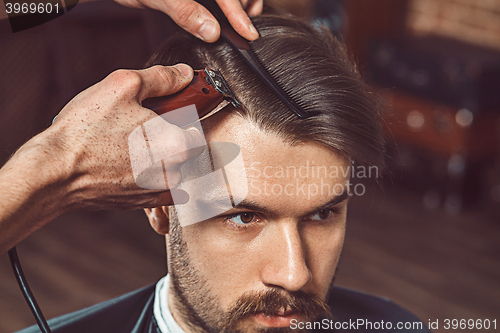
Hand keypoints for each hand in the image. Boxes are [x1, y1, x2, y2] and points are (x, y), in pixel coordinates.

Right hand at [49, 64, 205, 210]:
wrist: (55, 171)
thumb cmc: (86, 129)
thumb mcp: (123, 86)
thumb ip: (161, 79)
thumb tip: (185, 74)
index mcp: (175, 144)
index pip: (196, 131)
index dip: (182, 120)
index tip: (166, 116)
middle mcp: (172, 172)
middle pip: (183, 152)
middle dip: (168, 139)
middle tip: (140, 128)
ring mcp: (156, 192)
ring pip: (170, 171)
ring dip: (158, 160)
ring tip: (128, 147)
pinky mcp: (140, 204)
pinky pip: (157, 192)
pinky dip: (149, 180)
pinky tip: (128, 167)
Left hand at [114, 0, 262, 41]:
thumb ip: (185, 11)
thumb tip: (211, 30)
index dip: (239, 12)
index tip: (248, 32)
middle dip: (244, 4)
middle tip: (243, 27)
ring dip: (238, 4)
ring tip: (236, 21)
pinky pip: (219, 0)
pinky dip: (227, 6)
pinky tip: (223, 16)